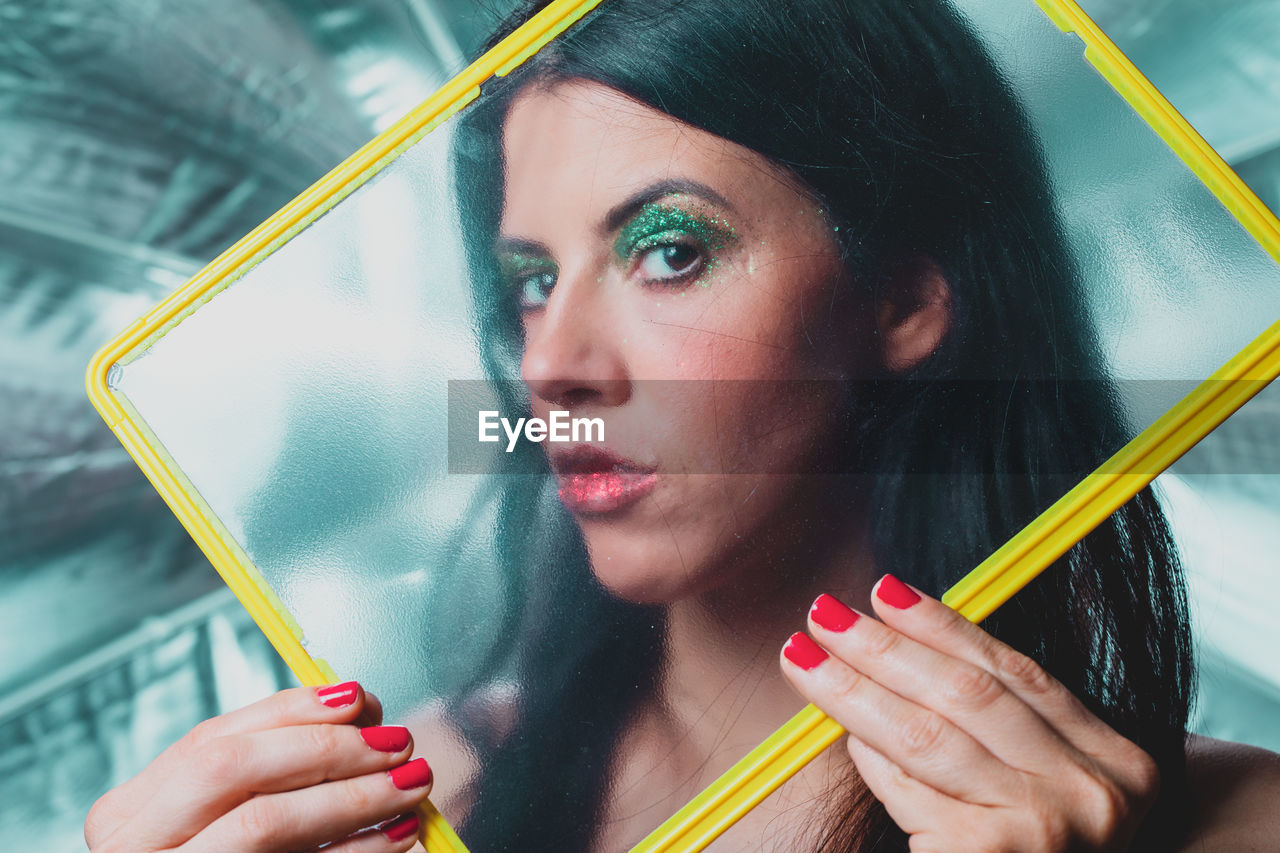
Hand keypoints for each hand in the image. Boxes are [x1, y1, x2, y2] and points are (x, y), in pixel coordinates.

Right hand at [85, 682, 430, 851]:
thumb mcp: (224, 820)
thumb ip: (274, 772)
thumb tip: (358, 711)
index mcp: (132, 814)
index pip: (211, 739)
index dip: (290, 711)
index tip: (358, 698)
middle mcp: (135, 849)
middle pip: (232, 767)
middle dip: (324, 746)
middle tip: (395, 741)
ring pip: (264, 821)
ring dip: (352, 795)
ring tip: (411, 783)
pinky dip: (357, 850)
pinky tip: (398, 835)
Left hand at [780, 575, 1159, 852]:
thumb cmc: (1040, 851)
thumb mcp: (1045, 787)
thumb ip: (998, 727)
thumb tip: (905, 637)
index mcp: (1117, 759)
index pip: (1014, 671)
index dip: (944, 626)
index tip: (883, 590)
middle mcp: (1095, 794)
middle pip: (965, 695)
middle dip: (884, 648)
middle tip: (821, 615)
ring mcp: (1048, 831)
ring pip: (928, 735)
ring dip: (855, 690)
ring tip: (804, 658)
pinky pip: (911, 793)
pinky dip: (873, 763)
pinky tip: (843, 739)